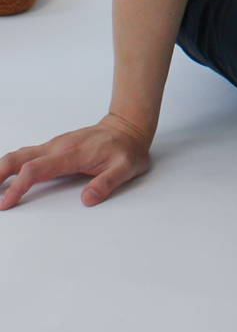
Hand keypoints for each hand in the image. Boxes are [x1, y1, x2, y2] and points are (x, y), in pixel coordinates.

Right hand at [0, 113, 151, 208]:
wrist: (128, 128)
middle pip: (18, 157)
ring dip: (1, 169)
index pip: (36, 169)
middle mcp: (58, 147)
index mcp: (72, 154)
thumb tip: (87, 199)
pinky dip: (11, 165)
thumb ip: (107, 183)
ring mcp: (54, 145)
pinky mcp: (54, 147)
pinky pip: (27, 154)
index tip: (6, 203)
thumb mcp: (126, 168)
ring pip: (20, 154)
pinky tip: (4, 177)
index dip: (18, 186)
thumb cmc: (127, 149)